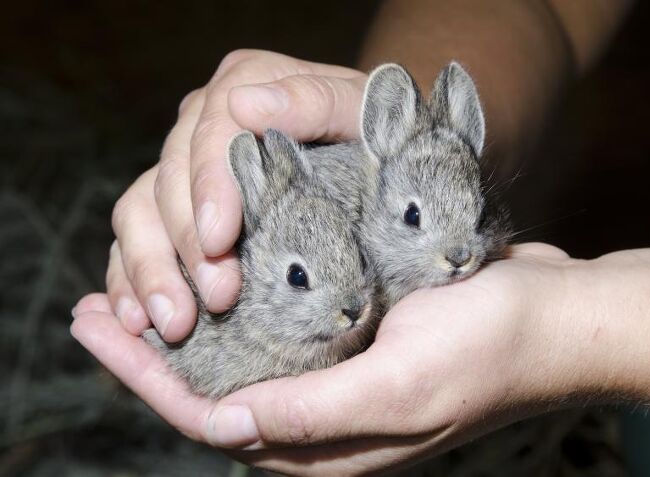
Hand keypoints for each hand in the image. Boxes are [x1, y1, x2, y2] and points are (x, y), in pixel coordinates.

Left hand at [72, 243, 584, 475]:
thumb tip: (223, 429)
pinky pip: (280, 334)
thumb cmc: (491, 348)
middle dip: (149, 356)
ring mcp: (341, 380)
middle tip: (92, 309)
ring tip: (133, 292)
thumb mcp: (403, 384)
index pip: (214, 420)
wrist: (555, 316)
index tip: (99, 331)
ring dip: (186, 331)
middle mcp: (328, 420)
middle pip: (214, 393)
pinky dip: (236, 310)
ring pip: (242, 363)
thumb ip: (315, 415)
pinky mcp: (357, 344)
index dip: (148, 380)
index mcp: (332, 446)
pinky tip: (212, 281)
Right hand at [105, 50, 367, 341]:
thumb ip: (316, 101)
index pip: (212, 133)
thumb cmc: (375, 134)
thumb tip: (247, 103)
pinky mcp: (175, 207)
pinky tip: (138, 320)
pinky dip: (131, 281)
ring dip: (151, 272)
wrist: (373, 154)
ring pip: (139, 213)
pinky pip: (136, 240)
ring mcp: (186, 165)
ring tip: (172, 323)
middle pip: (170, 180)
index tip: (219, 238)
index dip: (209, 187)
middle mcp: (205, 121)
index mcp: (247, 83)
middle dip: (187, 245)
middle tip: (216, 300)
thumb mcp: (362, 111)